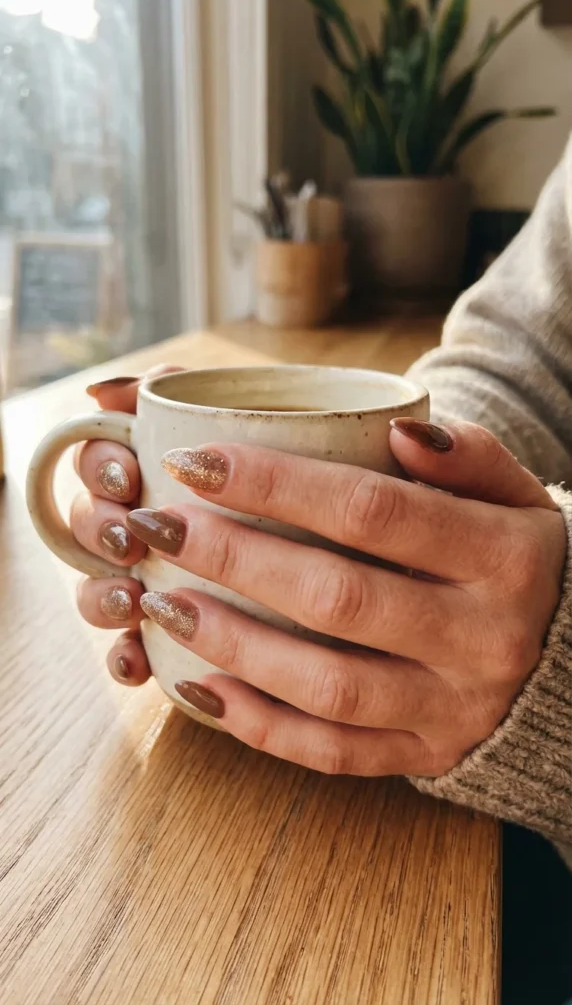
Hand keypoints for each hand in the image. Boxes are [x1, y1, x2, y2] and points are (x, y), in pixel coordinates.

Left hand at [74, 382, 566, 775]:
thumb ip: (469, 454)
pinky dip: (258, 724)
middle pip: (337, 596)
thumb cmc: (523, 560)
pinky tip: (198, 687)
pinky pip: (333, 751)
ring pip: (326, 684)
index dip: (276, 484)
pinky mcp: (427, 755)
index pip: (373, 511)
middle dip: (232, 558)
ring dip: (231, 644)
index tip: (197, 462)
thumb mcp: (519, 495)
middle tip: (156, 527)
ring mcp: (454, 707)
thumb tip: (393, 431)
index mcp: (506, 557)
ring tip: (159, 602)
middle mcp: (483, 637)